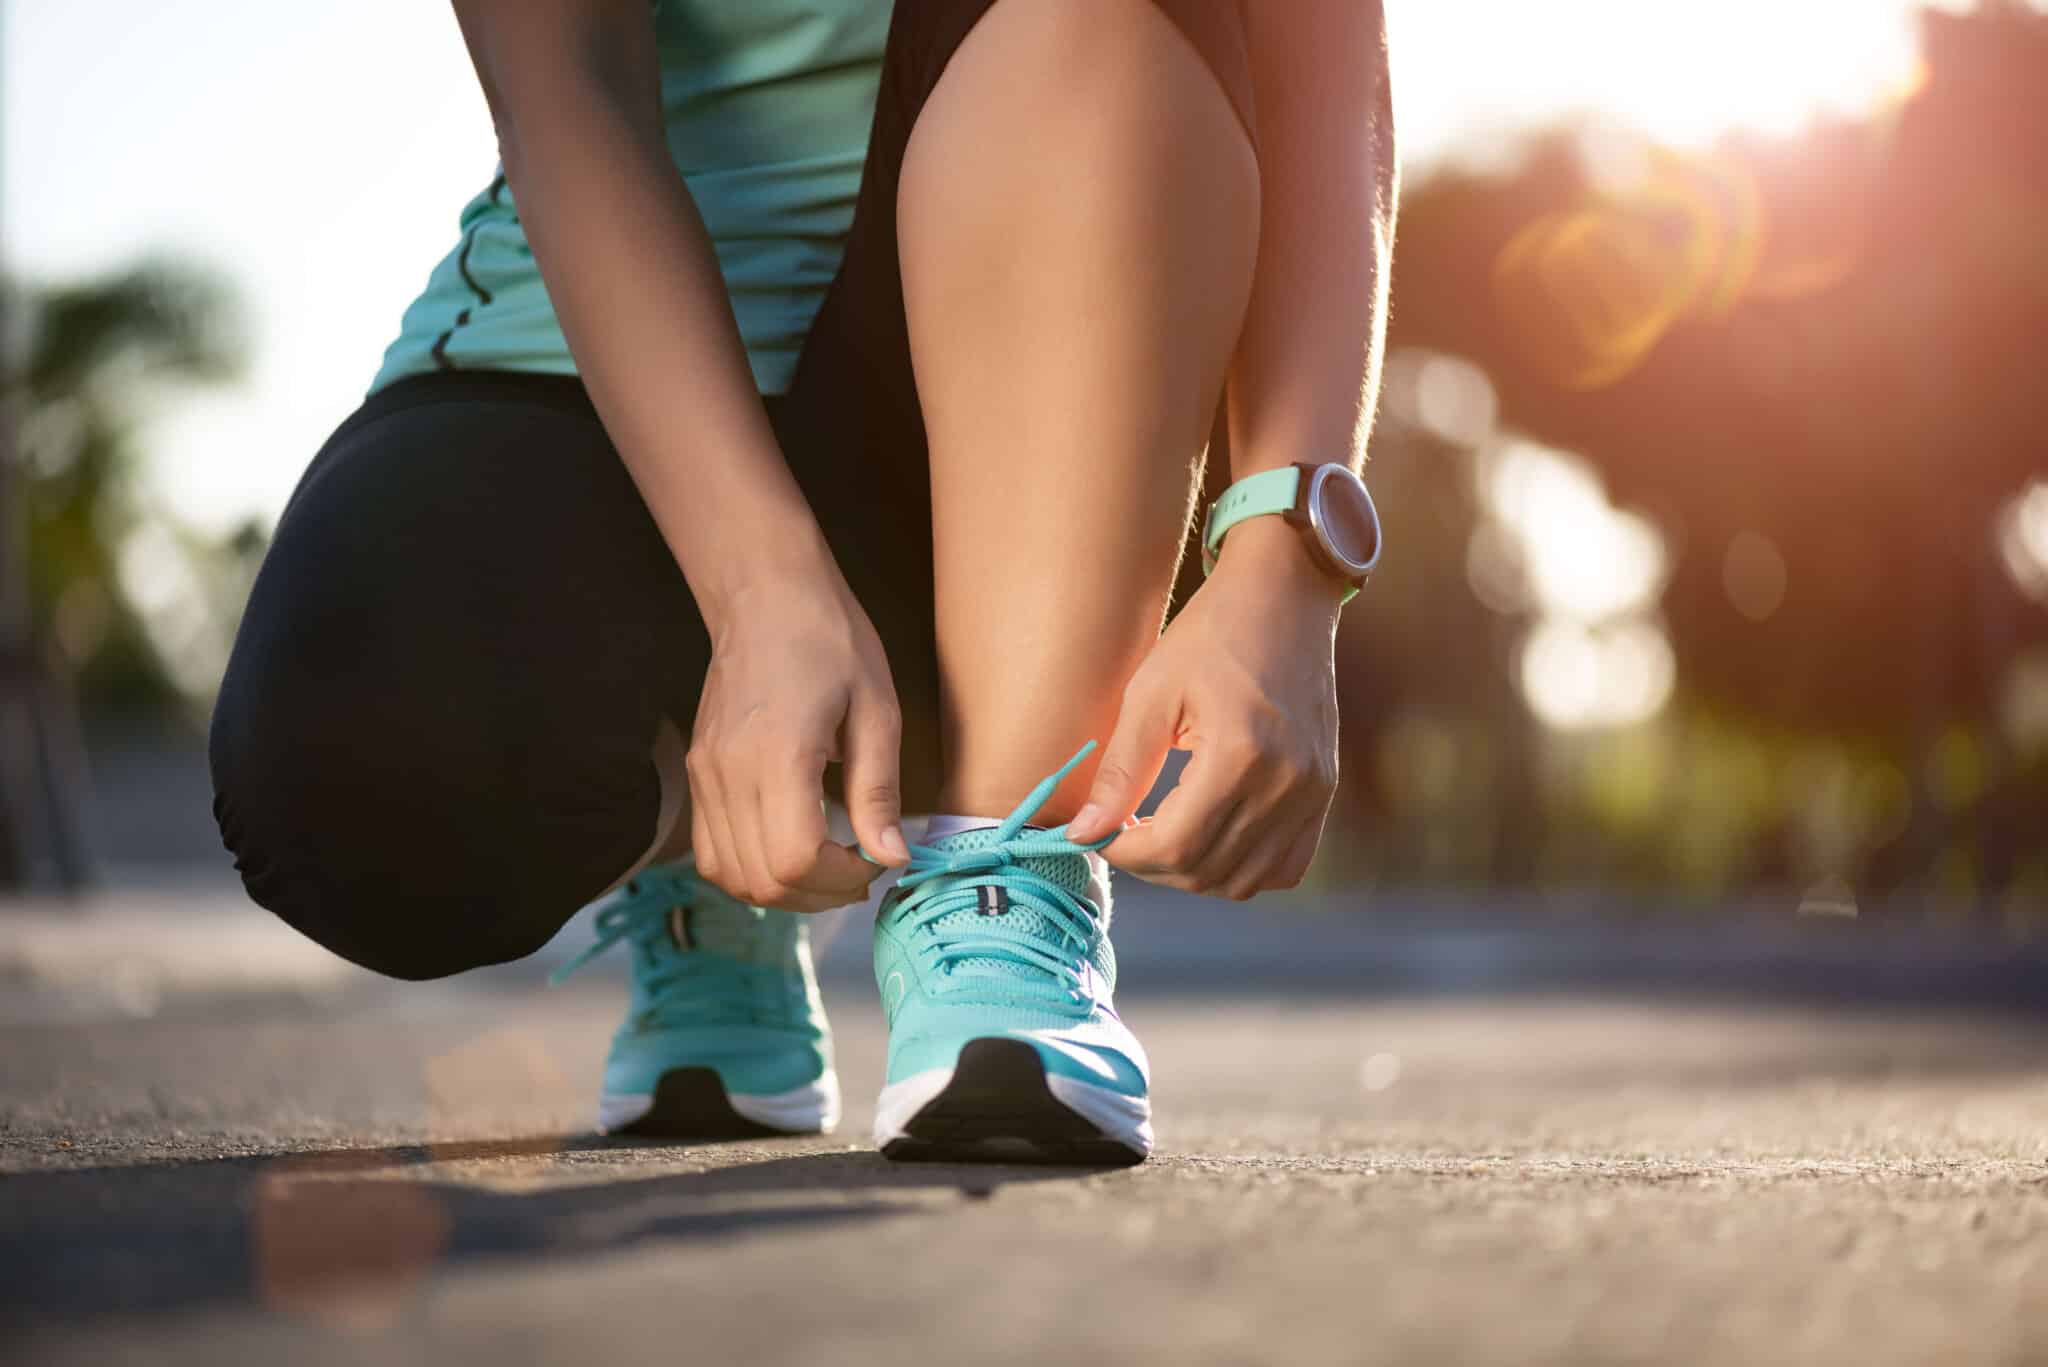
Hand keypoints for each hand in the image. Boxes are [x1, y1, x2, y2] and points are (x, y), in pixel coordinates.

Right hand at [688, 562, 910, 911]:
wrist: (764, 597)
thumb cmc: (830, 642)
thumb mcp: (877, 711)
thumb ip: (878, 792)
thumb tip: (891, 858)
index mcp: (778, 754)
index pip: (794, 859)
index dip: (839, 879)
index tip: (874, 862)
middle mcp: (729, 773)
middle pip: (761, 880)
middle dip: (819, 895)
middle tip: (860, 873)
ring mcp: (705, 777)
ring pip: (731, 876)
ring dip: (784, 892)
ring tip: (829, 869)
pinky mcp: (697, 776)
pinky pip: (712, 853)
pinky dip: (751, 872)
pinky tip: (791, 853)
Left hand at [1066, 517, 1342, 899]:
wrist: (1285, 597)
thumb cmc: (1211, 633)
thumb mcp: (1150, 692)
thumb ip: (1119, 770)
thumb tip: (1083, 832)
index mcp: (1240, 754)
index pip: (1175, 847)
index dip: (1125, 852)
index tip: (1099, 833)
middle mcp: (1287, 783)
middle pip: (1207, 871)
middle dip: (1152, 865)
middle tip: (1123, 832)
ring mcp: (1314, 792)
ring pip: (1245, 881)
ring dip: (1193, 872)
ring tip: (1162, 833)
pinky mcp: (1325, 792)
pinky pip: (1286, 867)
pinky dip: (1242, 870)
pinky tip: (1210, 837)